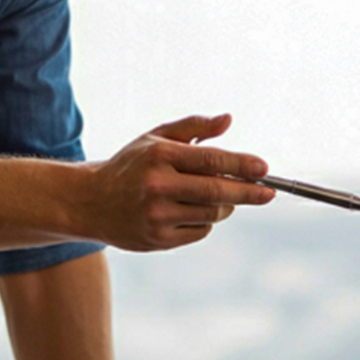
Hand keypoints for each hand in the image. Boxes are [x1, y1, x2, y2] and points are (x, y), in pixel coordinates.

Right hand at [81, 114, 276, 251]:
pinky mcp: (157, 239)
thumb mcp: (156, 138)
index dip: (241, 165)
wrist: (90, 202)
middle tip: (269, 193)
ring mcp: (156, 215)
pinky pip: (200, 231)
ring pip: (212, 214)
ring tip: (216, 196)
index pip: (210, 159)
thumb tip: (228, 120)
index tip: (264, 168)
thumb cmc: (130, 166)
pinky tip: (190, 211)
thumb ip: (193, 127)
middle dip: (248, 192)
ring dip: (224, 206)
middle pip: (216, 190)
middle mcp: (157, 185)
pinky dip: (205, 221)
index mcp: (159, 155)